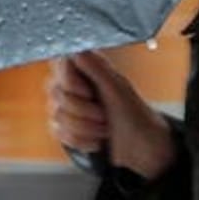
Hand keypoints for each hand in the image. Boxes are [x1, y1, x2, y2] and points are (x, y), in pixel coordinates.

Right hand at [47, 51, 175, 179]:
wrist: (142, 150)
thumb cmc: (136, 117)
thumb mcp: (118, 90)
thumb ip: (97, 68)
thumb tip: (76, 49)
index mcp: (89, 68)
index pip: (60, 63)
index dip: (70, 82)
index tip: (89, 93)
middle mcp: (75, 84)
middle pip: (55, 92)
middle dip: (83, 110)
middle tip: (104, 114)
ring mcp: (68, 107)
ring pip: (56, 115)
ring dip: (85, 127)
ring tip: (105, 128)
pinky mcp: (65, 128)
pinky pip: (58, 133)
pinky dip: (81, 140)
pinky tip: (96, 139)